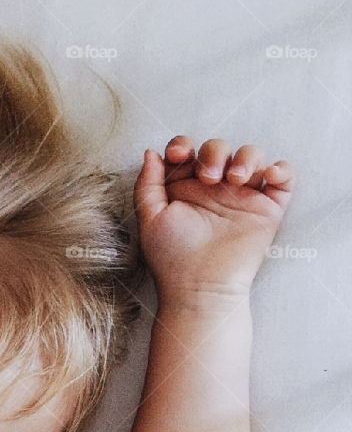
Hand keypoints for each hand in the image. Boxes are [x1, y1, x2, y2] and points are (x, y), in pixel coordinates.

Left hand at [133, 137, 294, 301]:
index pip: (187, 152)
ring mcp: (241, 197)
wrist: (200, 286)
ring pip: (252, 155)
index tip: (179, 155)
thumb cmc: (172, 258)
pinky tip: (270, 176)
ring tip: (235, 179)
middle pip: (219, 148)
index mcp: (184, 188)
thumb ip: (147, 184)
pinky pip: (283, 178)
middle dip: (214, 153)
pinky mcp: (266, 209)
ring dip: (247, 157)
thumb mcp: (150, 218)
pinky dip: (282, 169)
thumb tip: (151, 152)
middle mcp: (213, 189)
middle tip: (209, 177)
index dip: (182, 145)